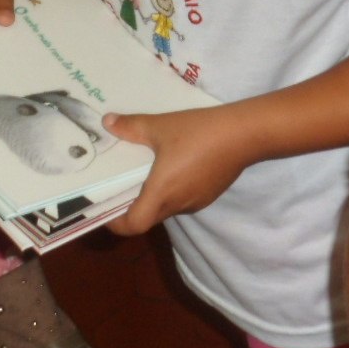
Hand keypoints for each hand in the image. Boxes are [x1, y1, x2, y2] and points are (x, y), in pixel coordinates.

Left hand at [102, 107, 255, 233]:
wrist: (244, 134)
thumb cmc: (198, 132)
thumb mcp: (161, 126)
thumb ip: (132, 126)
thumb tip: (107, 122)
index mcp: (161, 193)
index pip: (133, 225)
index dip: (115, 223)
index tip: (104, 211)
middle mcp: (178, 204)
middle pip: (148, 218)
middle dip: (132, 207)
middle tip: (119, 187)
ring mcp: (196, 201)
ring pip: (166, 208)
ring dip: (154, 198)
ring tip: (145, 173)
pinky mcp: (209, 194)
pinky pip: (183, 199)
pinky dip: (172, 191)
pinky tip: (174, 167)